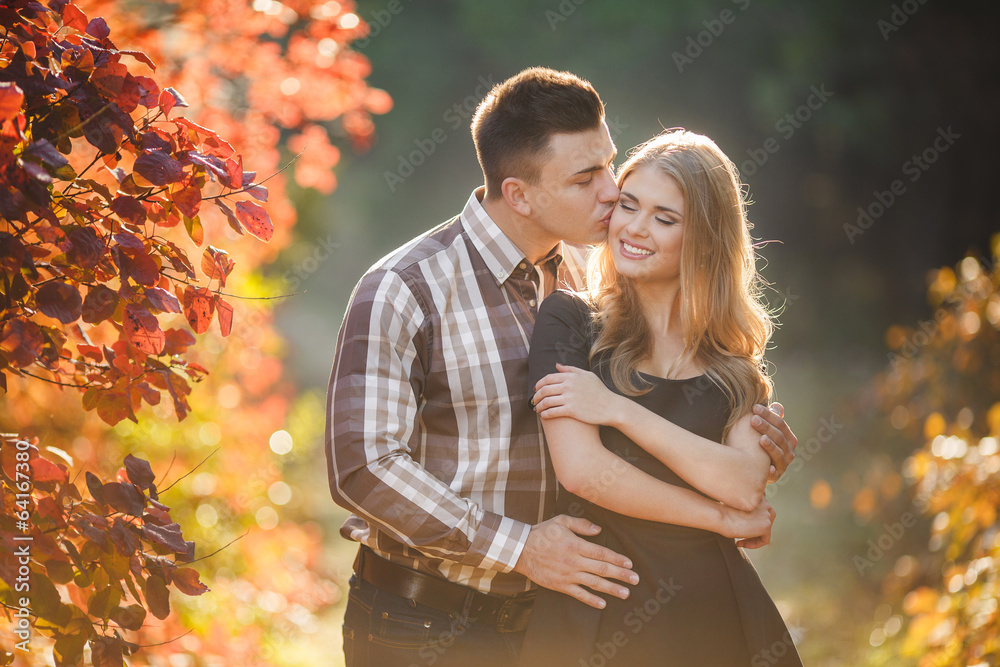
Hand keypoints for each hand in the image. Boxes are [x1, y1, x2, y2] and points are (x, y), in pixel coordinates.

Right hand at [513, 515, 637, 608]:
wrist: (520, 550)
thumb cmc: (542, 533)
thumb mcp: (561, 521)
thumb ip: (581, 525)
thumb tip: (599, 530)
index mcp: (575, 545)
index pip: (601, 553)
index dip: (617, 559)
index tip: (629, 563)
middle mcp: (574, 561)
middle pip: (602, 569)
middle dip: (621, 575)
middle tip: (635, 579)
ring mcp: (567, 575)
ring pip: (594, 583)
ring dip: (611, 589)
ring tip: (625, 593)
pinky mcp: (560, 585)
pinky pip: (578, 594)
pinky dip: (591, 600)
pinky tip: (603, 604)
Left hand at [532, 364, 625, 425]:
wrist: (611, 407)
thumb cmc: (600, 391)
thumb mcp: (587, 375)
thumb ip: (571, 370)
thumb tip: (557, 365)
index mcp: (571, 376)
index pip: (548, 378)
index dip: (539, 384)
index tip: (536, 389)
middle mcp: (568, 386)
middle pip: (544, 390)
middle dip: (536, 396)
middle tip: (534, 401)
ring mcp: (569, 398)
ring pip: (546, 401)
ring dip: (539, 406)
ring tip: (537, 409)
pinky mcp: (571, 411)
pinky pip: (552, 412)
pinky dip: (545, 414)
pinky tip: (543, 416)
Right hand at [718, 497, 774, 547]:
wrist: (721, 517)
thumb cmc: (723, 511)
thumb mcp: (737, 506)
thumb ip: (748, 509)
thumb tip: (750, 522)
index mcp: (759, 496)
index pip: (763, 510)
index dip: (754, 520)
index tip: (741, 525)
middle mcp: (766, 504)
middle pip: (767, 520)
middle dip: (756, 529)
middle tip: (742, 535)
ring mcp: (767, 515)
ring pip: (765, 531)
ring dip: (753, 537)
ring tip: (740, 541)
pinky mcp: (766, 526)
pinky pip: (764, 540)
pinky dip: (754, 544)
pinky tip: (740, 543)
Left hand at [751, 402, 796, 481]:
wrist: (750, 468)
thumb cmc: (755, 444)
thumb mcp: (762, 430)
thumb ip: (771, 419)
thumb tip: (777, 406)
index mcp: (788, 438)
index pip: (781, 424)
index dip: (769, 415)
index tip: (755, 408)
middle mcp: (788, 451)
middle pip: (779, 437)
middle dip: (766, 427)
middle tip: (753, 419)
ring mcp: (783, 464)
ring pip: (779, 454)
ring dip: (770, 446)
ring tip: (761, 439)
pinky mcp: (775, 477)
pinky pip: (775, 474)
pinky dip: (772, 471)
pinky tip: (767, 468)